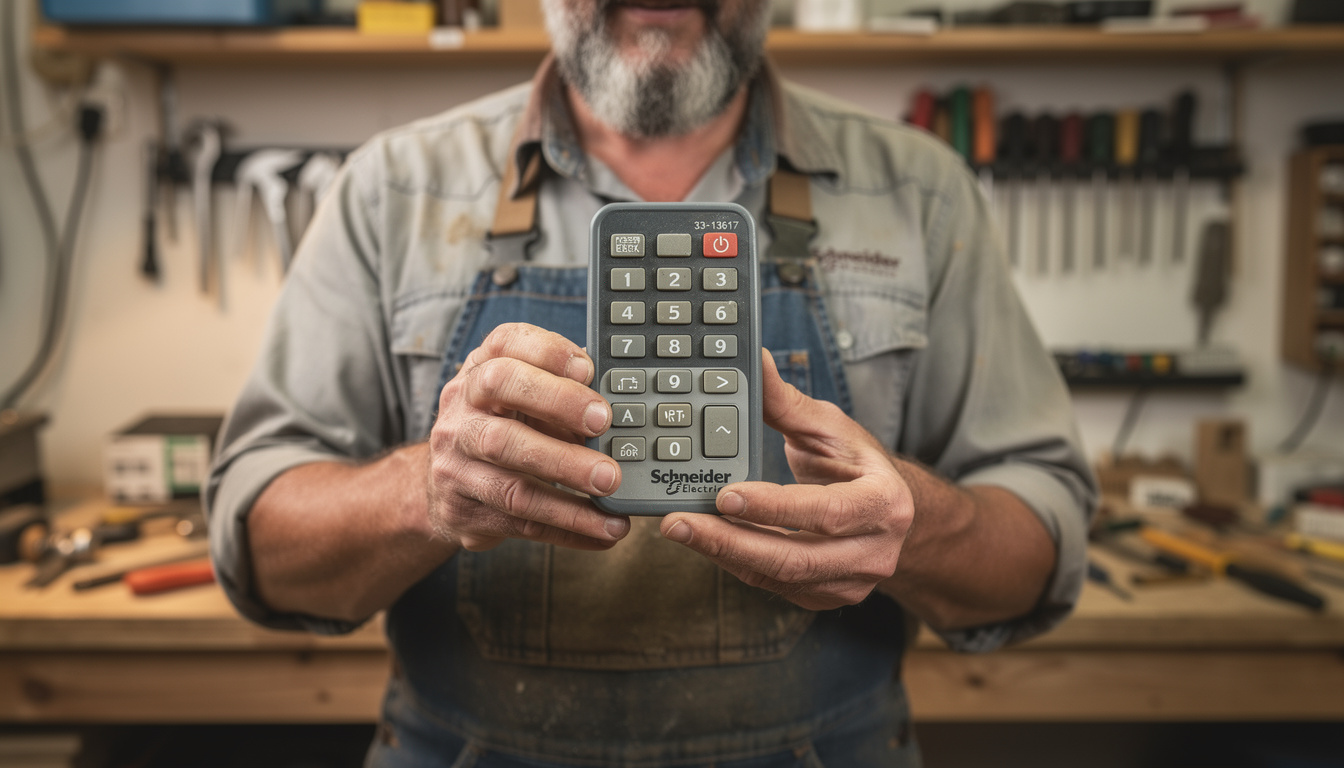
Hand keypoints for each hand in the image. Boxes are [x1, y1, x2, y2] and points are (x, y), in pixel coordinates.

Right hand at [428, 323, 629, 551]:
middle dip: (557, 402)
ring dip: (566, 476)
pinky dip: (568, 528)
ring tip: (610, 486)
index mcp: (481, 370)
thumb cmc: (502, 430)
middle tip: (603, 423)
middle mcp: (461, 408)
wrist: (443, 486)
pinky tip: (603, 531)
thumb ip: (562, 395)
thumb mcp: (523, 401)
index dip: (548, 351)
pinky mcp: (463, 509)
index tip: (589, 369)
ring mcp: (455, 459)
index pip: (506, 343)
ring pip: (508, 464)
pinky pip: (521, 521)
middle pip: (500, 390)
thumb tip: (622, 408)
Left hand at [660, 351, 912, 609]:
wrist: (891, 514)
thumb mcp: (831, 428)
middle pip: (796, 558)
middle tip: (680, 522)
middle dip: (731, 541)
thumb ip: (789, 404)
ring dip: (725, 554)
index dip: (775, 507)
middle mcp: (874, 552)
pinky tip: (706, 541)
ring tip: (681, 530)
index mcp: (885, 504)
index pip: (827, 512)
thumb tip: (755, 361)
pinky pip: (773, 585)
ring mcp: (850, 583)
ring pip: (779, 577)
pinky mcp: (824, 597)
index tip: (725, 496)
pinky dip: (736, 563)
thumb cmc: (858, 465)